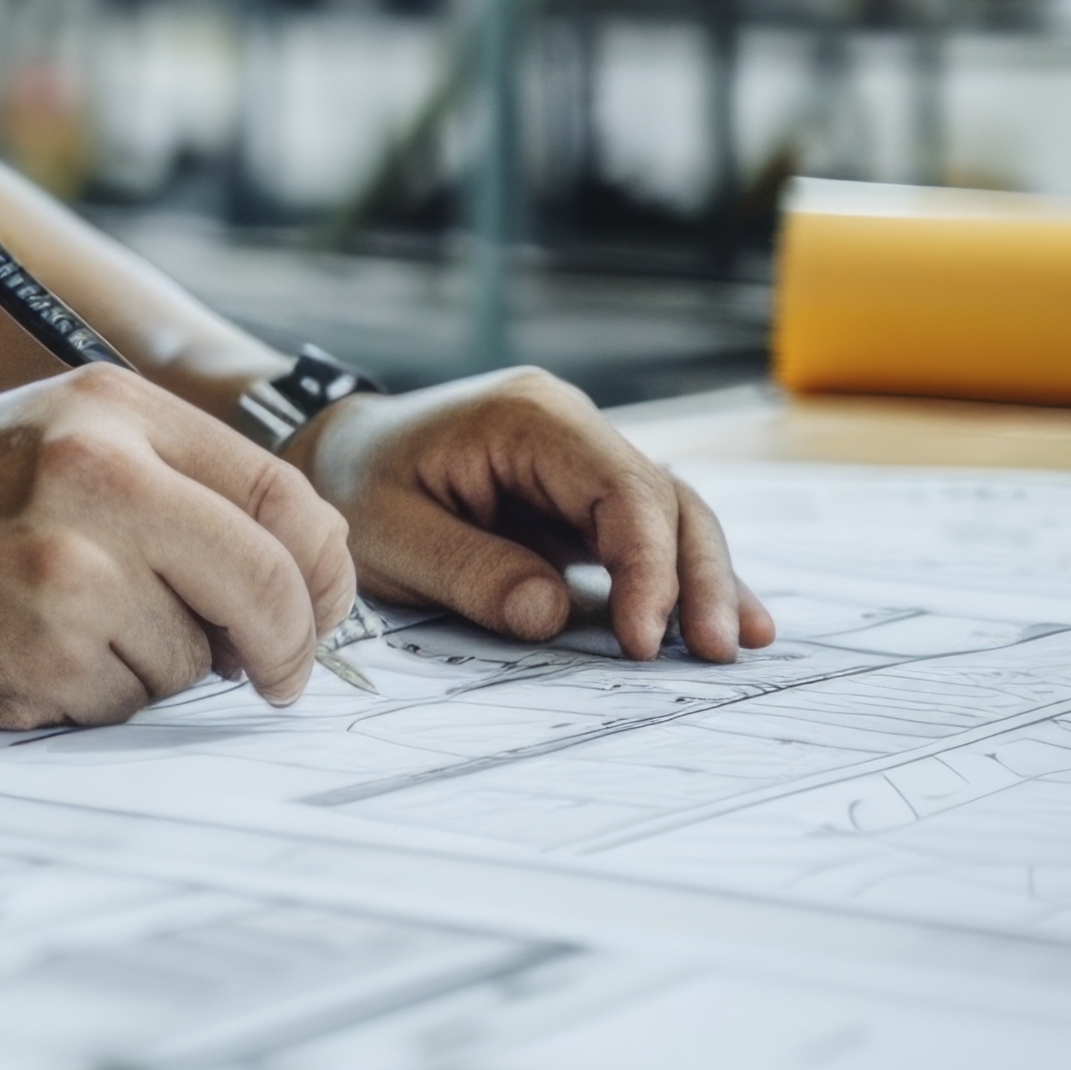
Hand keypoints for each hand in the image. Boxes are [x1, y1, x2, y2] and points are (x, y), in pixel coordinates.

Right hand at [0, 364, 357, 726]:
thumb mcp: (52, 441)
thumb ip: (170, 484)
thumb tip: (299, 574)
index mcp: (111, 411)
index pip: (282, 493)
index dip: (323, 571)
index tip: (314, 613)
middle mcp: (97, 472)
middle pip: (268, 580)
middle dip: (284, 644)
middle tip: (266, 675)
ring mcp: (68, 563)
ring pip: (194, 655)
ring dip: (153, 667)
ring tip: (60, 628)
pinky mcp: (40, 648)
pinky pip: (127, 703)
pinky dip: (92, 699)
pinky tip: (23, 659)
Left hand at [291, 367, 771, 662]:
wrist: (334, 453)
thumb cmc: (355, 483)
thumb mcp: (388, 531)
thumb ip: (469, 571)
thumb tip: (552, 617)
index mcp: (530, 418)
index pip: (619, 488)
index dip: (645, 565)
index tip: (642, 639)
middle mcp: (571, 429)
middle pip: (663, 499)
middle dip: (695, 576)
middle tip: (713, 651)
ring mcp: (582, 463)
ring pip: (669, 516)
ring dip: (703, 580)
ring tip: (736, 644)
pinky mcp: (582, 502)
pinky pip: (646, 536)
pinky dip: (680, 578)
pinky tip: (725, 621)